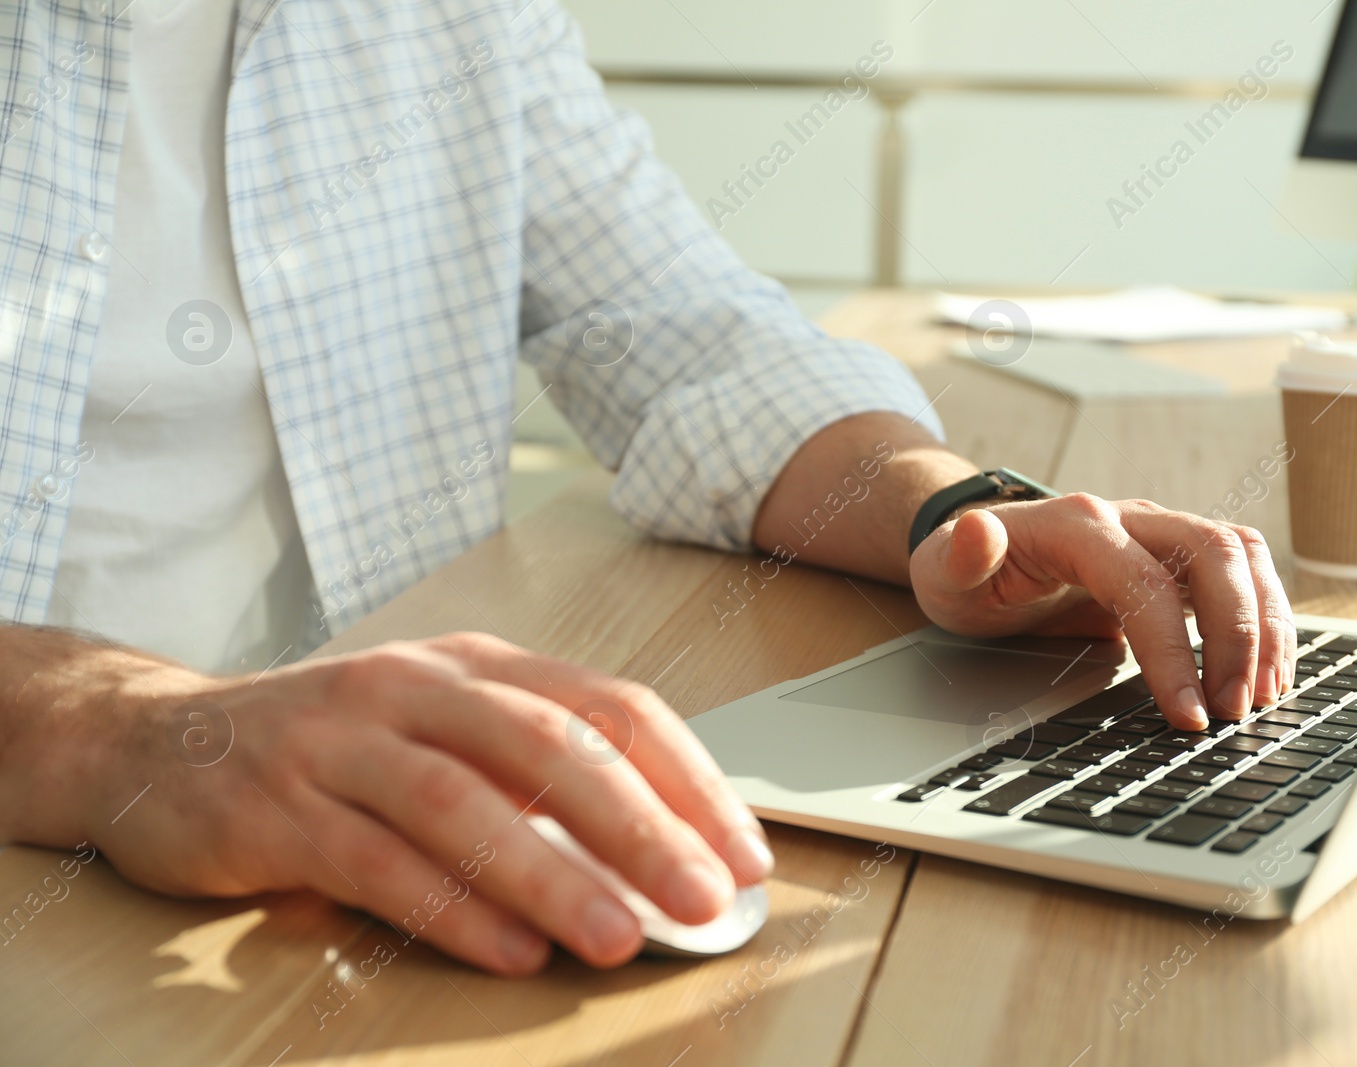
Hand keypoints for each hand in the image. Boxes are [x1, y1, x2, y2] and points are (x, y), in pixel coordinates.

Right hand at [69, 633, 771, 974]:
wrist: (155, 742)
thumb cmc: (334, 748)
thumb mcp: (441, 732)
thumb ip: (533, 779)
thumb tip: (656, 857)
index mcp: (476, 665)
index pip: (609, 706)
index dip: (686, 780)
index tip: (743, 854)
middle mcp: (416, 687)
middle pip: (550, 745)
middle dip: (641, 827)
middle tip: (704, 899)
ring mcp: (341, 741)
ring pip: (464, 802)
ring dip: (551, 873)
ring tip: (619, 937)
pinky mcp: (275, 808)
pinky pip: (375, 861)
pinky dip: (449, 908)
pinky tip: (509, 951)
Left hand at [908, 494, 1294, 729]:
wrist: (980, 553)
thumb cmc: (966, 572)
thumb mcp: (945, 571)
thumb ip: (961, 556)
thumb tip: (975, 531)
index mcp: (1077, 524)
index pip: (1146, 582)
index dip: (1173, 649)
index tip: (1187, 713)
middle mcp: (1130, 519)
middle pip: (1213, 555)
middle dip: (1238, 635)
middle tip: (1235, 712)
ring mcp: (1160, 534)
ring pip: (1241, 556)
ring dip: (1265, 625)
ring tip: (1263, 697)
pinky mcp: (1178, 558)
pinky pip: (1244, 572)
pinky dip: (1267, 618)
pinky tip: (1268, 672)